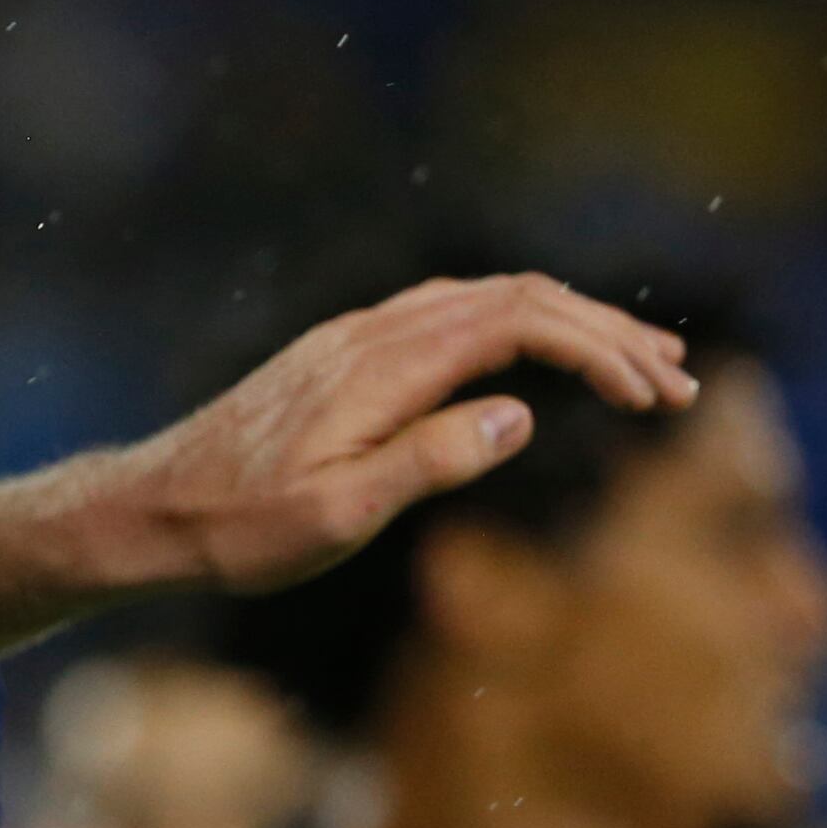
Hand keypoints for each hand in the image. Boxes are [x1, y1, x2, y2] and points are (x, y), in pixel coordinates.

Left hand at [105, 273, 696, 595]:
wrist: (147, 512)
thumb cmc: (236, 530)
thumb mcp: (336, 517)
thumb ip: (427, 462)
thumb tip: (518, 417)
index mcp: (380, 367)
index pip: (518, 321)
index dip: (599, 349)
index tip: (654, 398)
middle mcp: (370, 335)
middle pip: (515, 297)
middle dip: (606, 332)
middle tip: (679, 382)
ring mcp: (353, 339)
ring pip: (483, 301)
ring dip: (567, 325)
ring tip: (635, 368)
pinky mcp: (340, 356)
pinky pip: (449, 316)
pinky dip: (515, 329)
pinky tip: (538, 360)